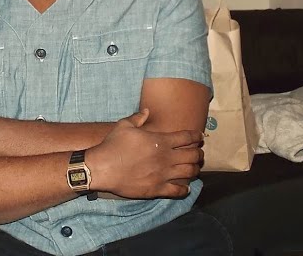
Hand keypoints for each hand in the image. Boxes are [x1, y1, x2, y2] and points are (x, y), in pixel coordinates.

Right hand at [85, 110, 203, 199]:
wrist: (102, 168)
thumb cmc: (112, 145)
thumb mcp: (124, 126)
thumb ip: (138, 117)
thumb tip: (147, 111)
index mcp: (160, 141)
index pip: (187, 137)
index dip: (196, 136)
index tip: (199, 136)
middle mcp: (166, 158)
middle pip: (193, 155)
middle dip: (199, 154)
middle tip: (199, 153)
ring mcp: (163, 175)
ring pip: (189, 173)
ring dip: (194, 170)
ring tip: (194, 168)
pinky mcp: (157, 189)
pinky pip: (178, 191)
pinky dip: (185, 189)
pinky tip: (185, 187)